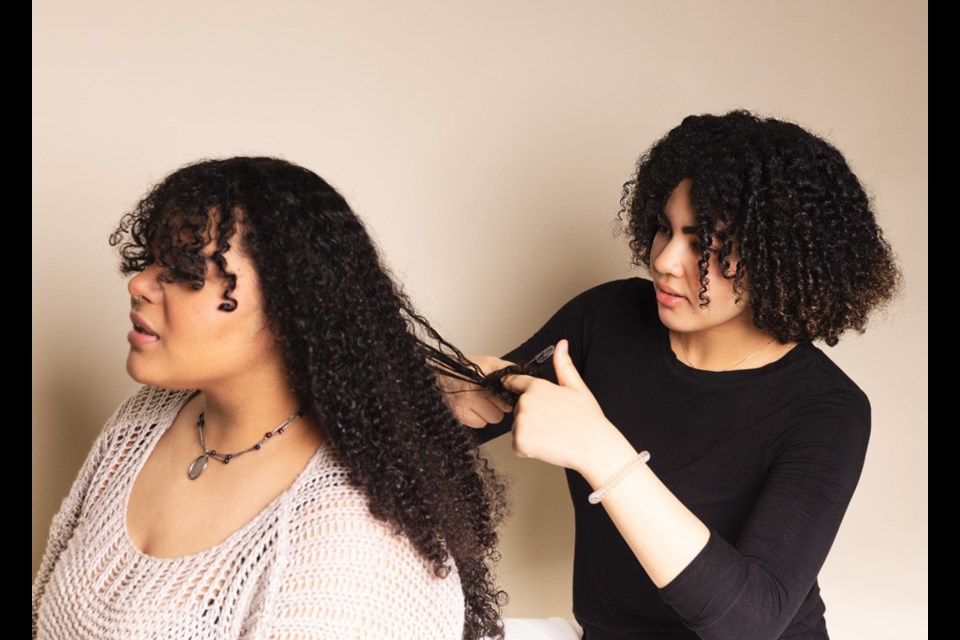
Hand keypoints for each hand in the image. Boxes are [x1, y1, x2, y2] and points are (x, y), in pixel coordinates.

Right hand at [436, 354, 514, 427]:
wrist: (434, 377)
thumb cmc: (460, 369)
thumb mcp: (486, 362)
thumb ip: (506, 370)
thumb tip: (523, 377)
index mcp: (482, 375)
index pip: (507, 394)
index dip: (508, 394)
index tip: (506, 393)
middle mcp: (473, 391)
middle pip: (503, 410)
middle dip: (498, 404)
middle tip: (488, 395)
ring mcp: (464, 406)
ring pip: (492, 419)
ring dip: (488, 412)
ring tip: (478, 401)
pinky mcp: (460, 416)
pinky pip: (480, 424)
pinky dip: (477, 418)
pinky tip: (471, 408)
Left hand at [503, 339, 633, 476]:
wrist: (594, 448)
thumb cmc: (588, 419)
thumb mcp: (577, 387)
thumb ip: (563, 365)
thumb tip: (561, 344)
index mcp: (537, 387)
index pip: (514, 382)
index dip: (517, 388)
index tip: (521, 395)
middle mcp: (525, 403)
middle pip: (518, 409)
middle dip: (531, 416)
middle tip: (553, 422)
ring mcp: (521, 423)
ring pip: (518, 428)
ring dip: (529, 433)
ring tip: (552, 435)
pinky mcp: (520, 442)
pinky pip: (517, 445)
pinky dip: (528, 449)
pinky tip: (547, 446)